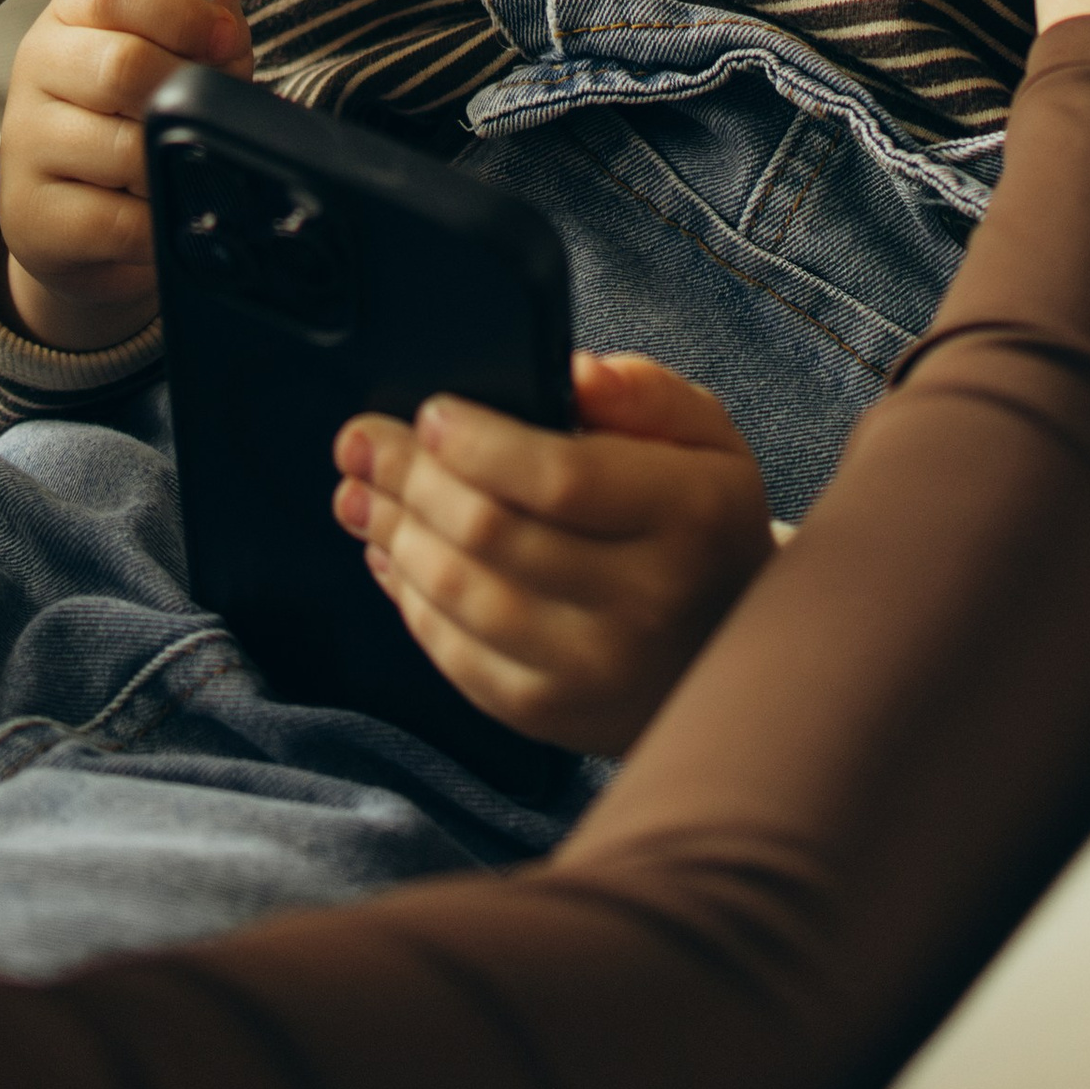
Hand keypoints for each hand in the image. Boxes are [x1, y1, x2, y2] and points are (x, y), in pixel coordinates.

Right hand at [0, 0, 252, 350]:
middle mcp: (37, 67)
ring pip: (125, 149)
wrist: (81, 216)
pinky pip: (119, 219)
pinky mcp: (31, 213)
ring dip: (169, 166)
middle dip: (184, 96)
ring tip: (171, 168)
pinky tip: (153, 213)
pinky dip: (157, 222)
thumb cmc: (139, 119)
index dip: (183, 14)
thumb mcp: (177, 54)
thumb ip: (206, 27)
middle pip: (121, 66)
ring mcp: (25, 140)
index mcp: (70, 14)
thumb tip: (224, 33)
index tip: (225, 42)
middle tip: (201, 118)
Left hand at [332, 351, 775, 754]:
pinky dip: (410, 600)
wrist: (728, 649)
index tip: (428, 414)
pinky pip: (456, 655)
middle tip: (361, 441)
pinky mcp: (552, 715)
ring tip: (361, 493)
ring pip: (462, 595)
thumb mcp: (703, 438)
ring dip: (396, 536)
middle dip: (409, 479)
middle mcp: (645, 601)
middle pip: (492, 534)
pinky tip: (391, 557)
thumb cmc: (701, 522)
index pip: (560, 478)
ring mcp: (595, 669)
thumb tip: (573, 374)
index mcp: (686, 515)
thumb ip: (643, 393)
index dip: (477, 443)